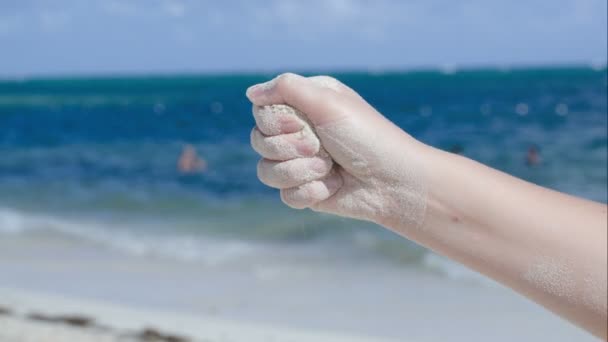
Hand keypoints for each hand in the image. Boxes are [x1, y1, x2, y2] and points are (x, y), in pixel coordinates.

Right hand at [247, 73, 427, 229]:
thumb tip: (250, 92)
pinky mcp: (306, 190)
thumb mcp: (329, 102)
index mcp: (304, 105)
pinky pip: (284, 195)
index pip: (261, 110)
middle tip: (320, 147)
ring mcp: (300, 163)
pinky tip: (333, 187)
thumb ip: (287, 88)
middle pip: (258, 141)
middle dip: (289, 148)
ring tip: (329, 169)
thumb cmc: (367, 137)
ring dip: (300, 172)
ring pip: (266, 172)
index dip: (275, 122)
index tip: (301, 123)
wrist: (394, 182)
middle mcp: (299, 132)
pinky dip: (310, 192)